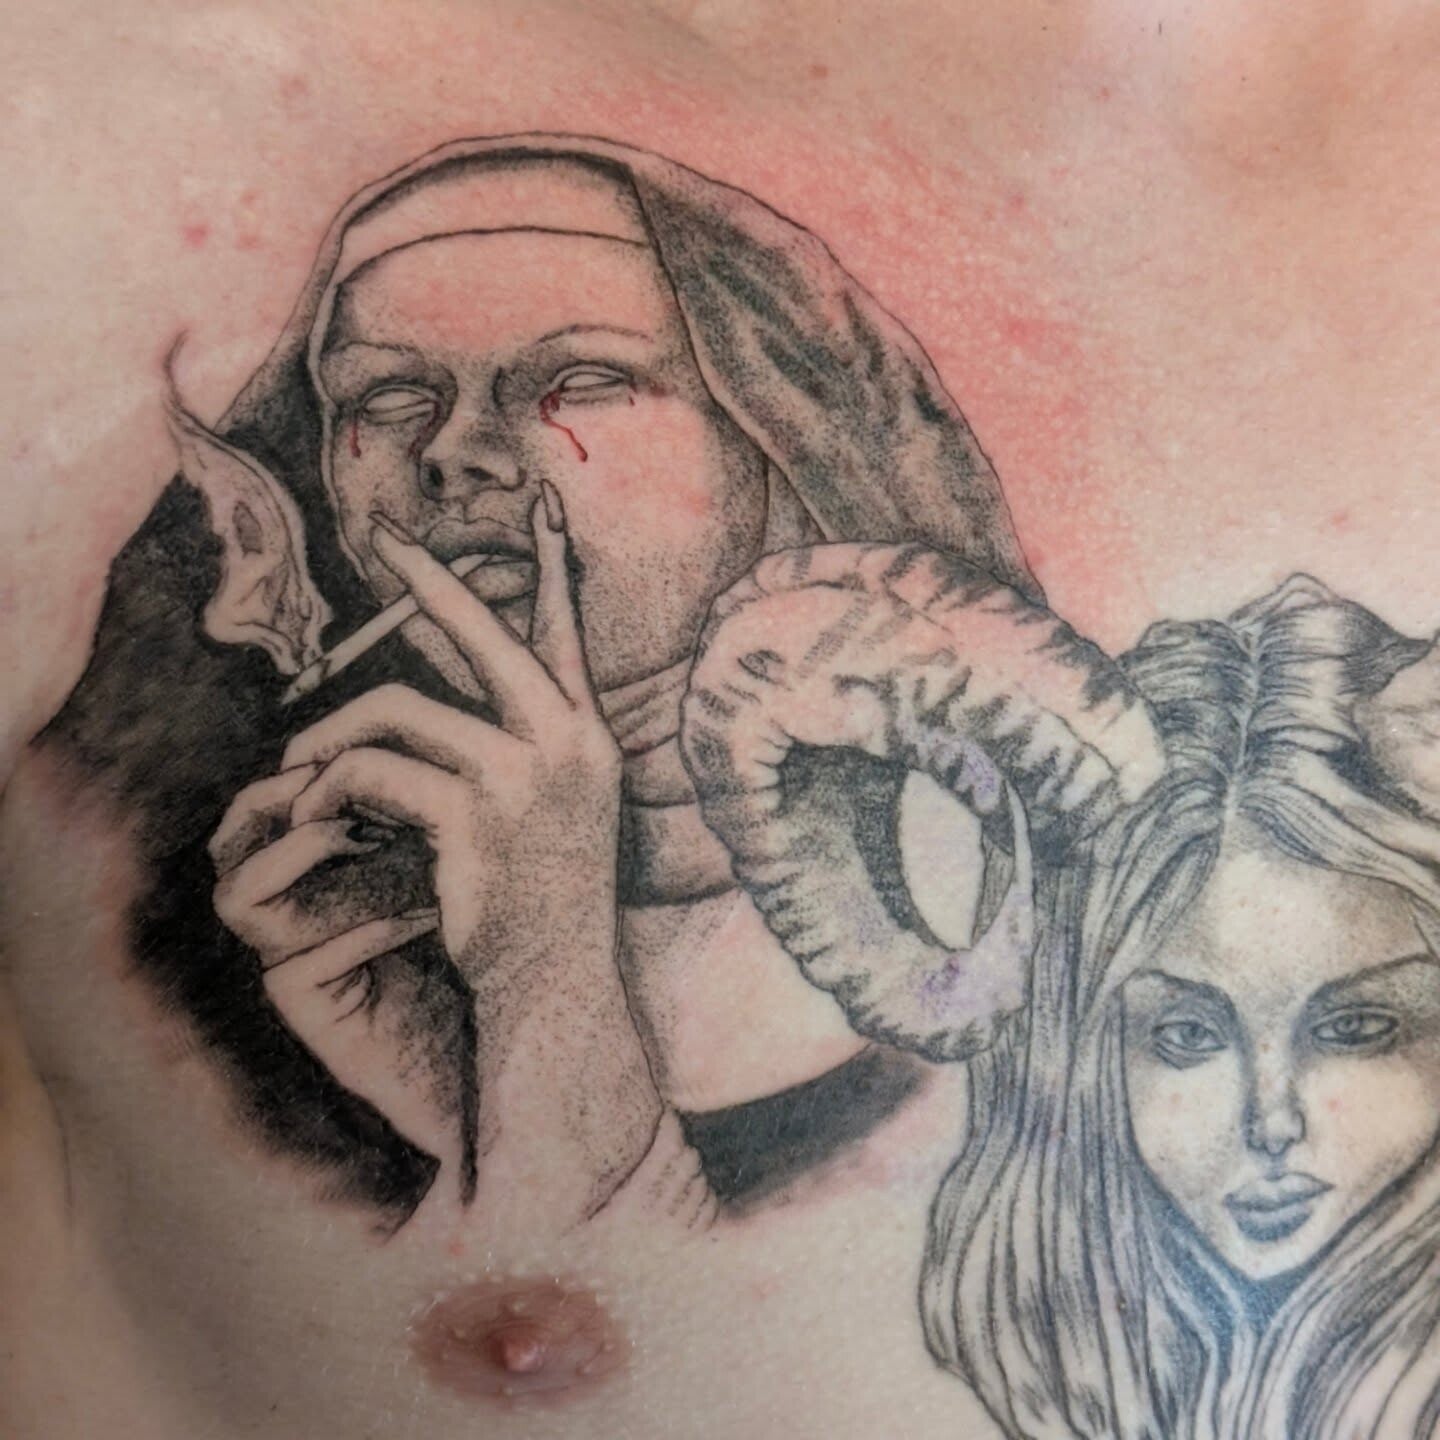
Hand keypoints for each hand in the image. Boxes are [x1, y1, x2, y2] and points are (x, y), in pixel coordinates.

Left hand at [209, 483, 647, 1218]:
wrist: (559, 990)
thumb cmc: (547, 907)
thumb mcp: (551, 817)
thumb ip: (516, 751)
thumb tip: (437, 704)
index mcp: (588, 740)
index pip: (570, 635)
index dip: (555, 568)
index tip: (541, 509)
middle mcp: (566, 744)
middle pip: (486, 634)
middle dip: (431, 581)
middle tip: (387, 538)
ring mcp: (523, 778)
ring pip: (402, 708)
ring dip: (336, 733)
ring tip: (301, 765)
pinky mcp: (474, 819)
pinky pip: (375, 771)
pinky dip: (331, 787)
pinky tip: (314, 810)